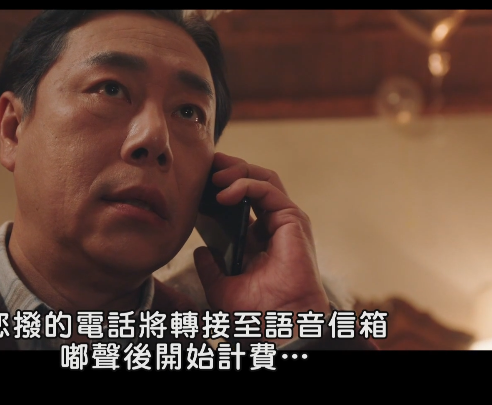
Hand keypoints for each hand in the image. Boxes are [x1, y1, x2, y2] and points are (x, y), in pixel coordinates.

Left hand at [193, 152, 330, 345]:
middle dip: (229, 169)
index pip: (241, 201)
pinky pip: (266, 189)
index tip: (198, 184)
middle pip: (253, 182)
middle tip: (206, 166)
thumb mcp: (222, 289)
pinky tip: (223, 193)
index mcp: (260, 240)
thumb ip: (211, 269)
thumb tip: (200, 253)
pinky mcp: (292, 220)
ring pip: (262, 178)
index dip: (221, 187)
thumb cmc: (257, 314)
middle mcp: (275, 227)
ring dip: (236, 171)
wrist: (278, 326)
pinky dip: (244, 185)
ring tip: (213, 176)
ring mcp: (286, 221)